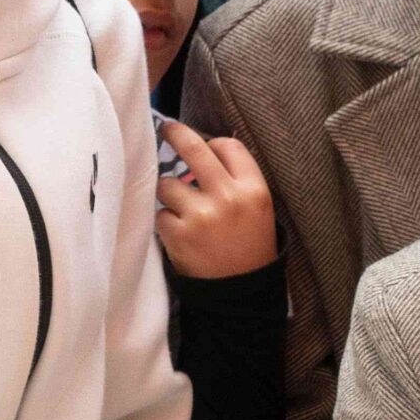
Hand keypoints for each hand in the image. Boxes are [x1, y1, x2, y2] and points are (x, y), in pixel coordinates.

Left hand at [155, 122, 277, 279]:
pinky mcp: (178, 234)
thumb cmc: (249, 244)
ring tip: (185, 212)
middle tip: (166, 128)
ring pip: (168, 183)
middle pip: (194, 149)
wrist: (240, 291)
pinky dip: (167, 222)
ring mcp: (201, 216)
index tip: (205, 148)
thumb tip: (204, 146)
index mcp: (253, 189)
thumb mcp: (259, 208)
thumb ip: (237, 178)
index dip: (213, 145)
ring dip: (170, 194)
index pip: (227, 146)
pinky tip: (182, 234)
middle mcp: (228, 198)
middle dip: (176, 133)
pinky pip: (160, 213)